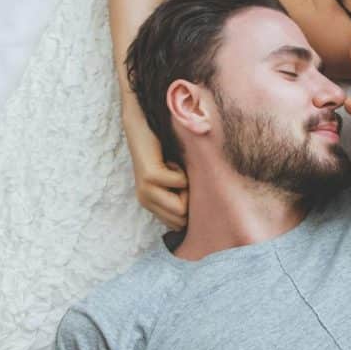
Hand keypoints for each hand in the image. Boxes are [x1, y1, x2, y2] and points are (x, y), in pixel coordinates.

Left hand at [121, 101, 188, 228]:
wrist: (143, 124)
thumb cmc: (165, 149)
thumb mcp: (174, 177)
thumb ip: (184, 195)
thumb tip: (207, 212)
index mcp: (150, 204)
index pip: (178, 225)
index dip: (189, 208)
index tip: (185, 187)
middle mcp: (145, 201)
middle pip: (182, 220)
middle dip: (190, 201)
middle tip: (181, 178)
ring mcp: (145, 190)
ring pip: (182, 209)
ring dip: (187, 188)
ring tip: (176, 170)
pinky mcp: (150, 177)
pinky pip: (181, 183)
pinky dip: (183, 171)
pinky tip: (171, 160)